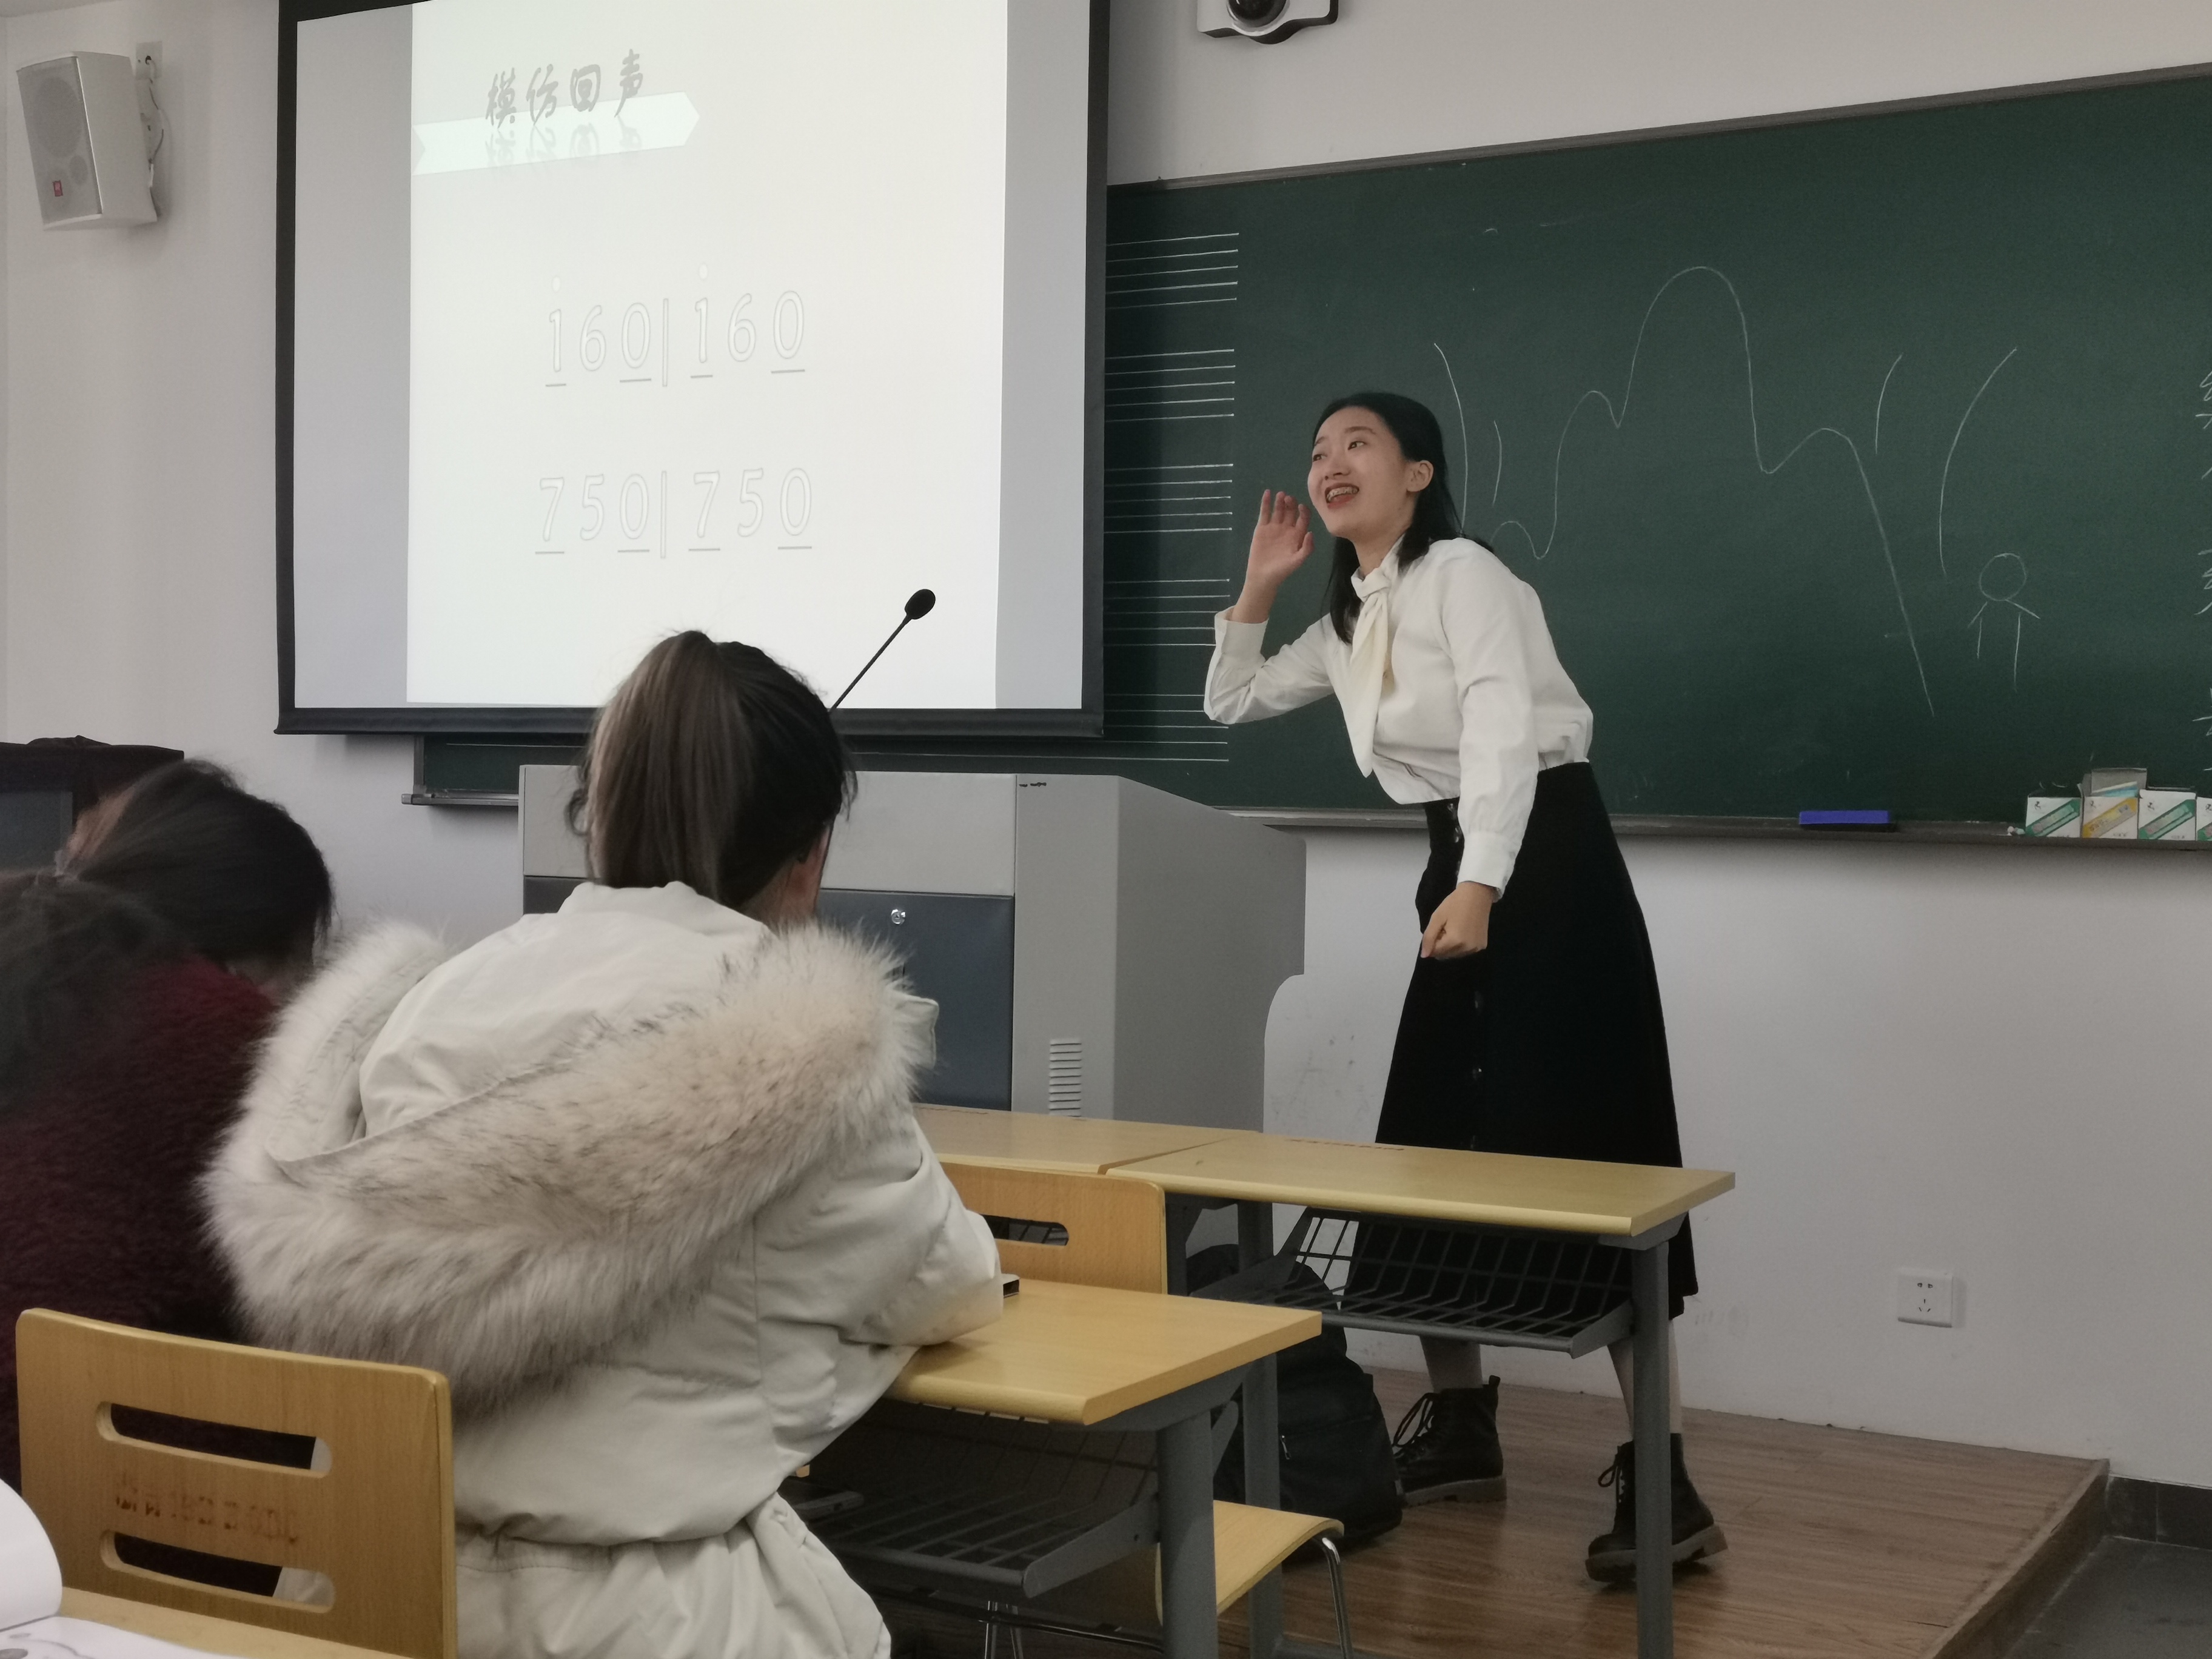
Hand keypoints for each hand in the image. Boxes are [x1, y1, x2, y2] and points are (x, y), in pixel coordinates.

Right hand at [1228, 490, 1312, 621]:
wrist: (1262, 576)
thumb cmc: (1281, 571)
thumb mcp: (1297, 561)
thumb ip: (1306, 548)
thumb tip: (1311, 533)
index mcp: (1297, 535)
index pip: (1303, 519)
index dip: (1303, 512)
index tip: (1301, 507)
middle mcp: (1287, 529)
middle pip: (1291, 512)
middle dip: (1291, 504)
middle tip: (1289, 498)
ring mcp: (1274, 527)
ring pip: (1278, 510)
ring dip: (1280, 501)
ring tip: (1280, 495)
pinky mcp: (1262, 528)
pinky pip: (1264, 513)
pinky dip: (1266, 503)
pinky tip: (1267, 493)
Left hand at [1421, 882, 1494, 958]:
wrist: (1477, 894)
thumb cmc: (1454, 904)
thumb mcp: (1437, 918)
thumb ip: (1428, 938)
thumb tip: (1424, 956)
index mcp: (1454, 941)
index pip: (1435, 952)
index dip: (1432, 942)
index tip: (1438, 929)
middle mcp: (1466, 949)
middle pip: (1444, 956)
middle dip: (1441, 945)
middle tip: (1446, 928)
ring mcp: (1475, 949)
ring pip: (1454, 955)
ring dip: (1450, 947)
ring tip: (1455, 929)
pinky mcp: (1482, 946)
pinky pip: (1465, 952)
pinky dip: (1461, 946)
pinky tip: (1464, 932)